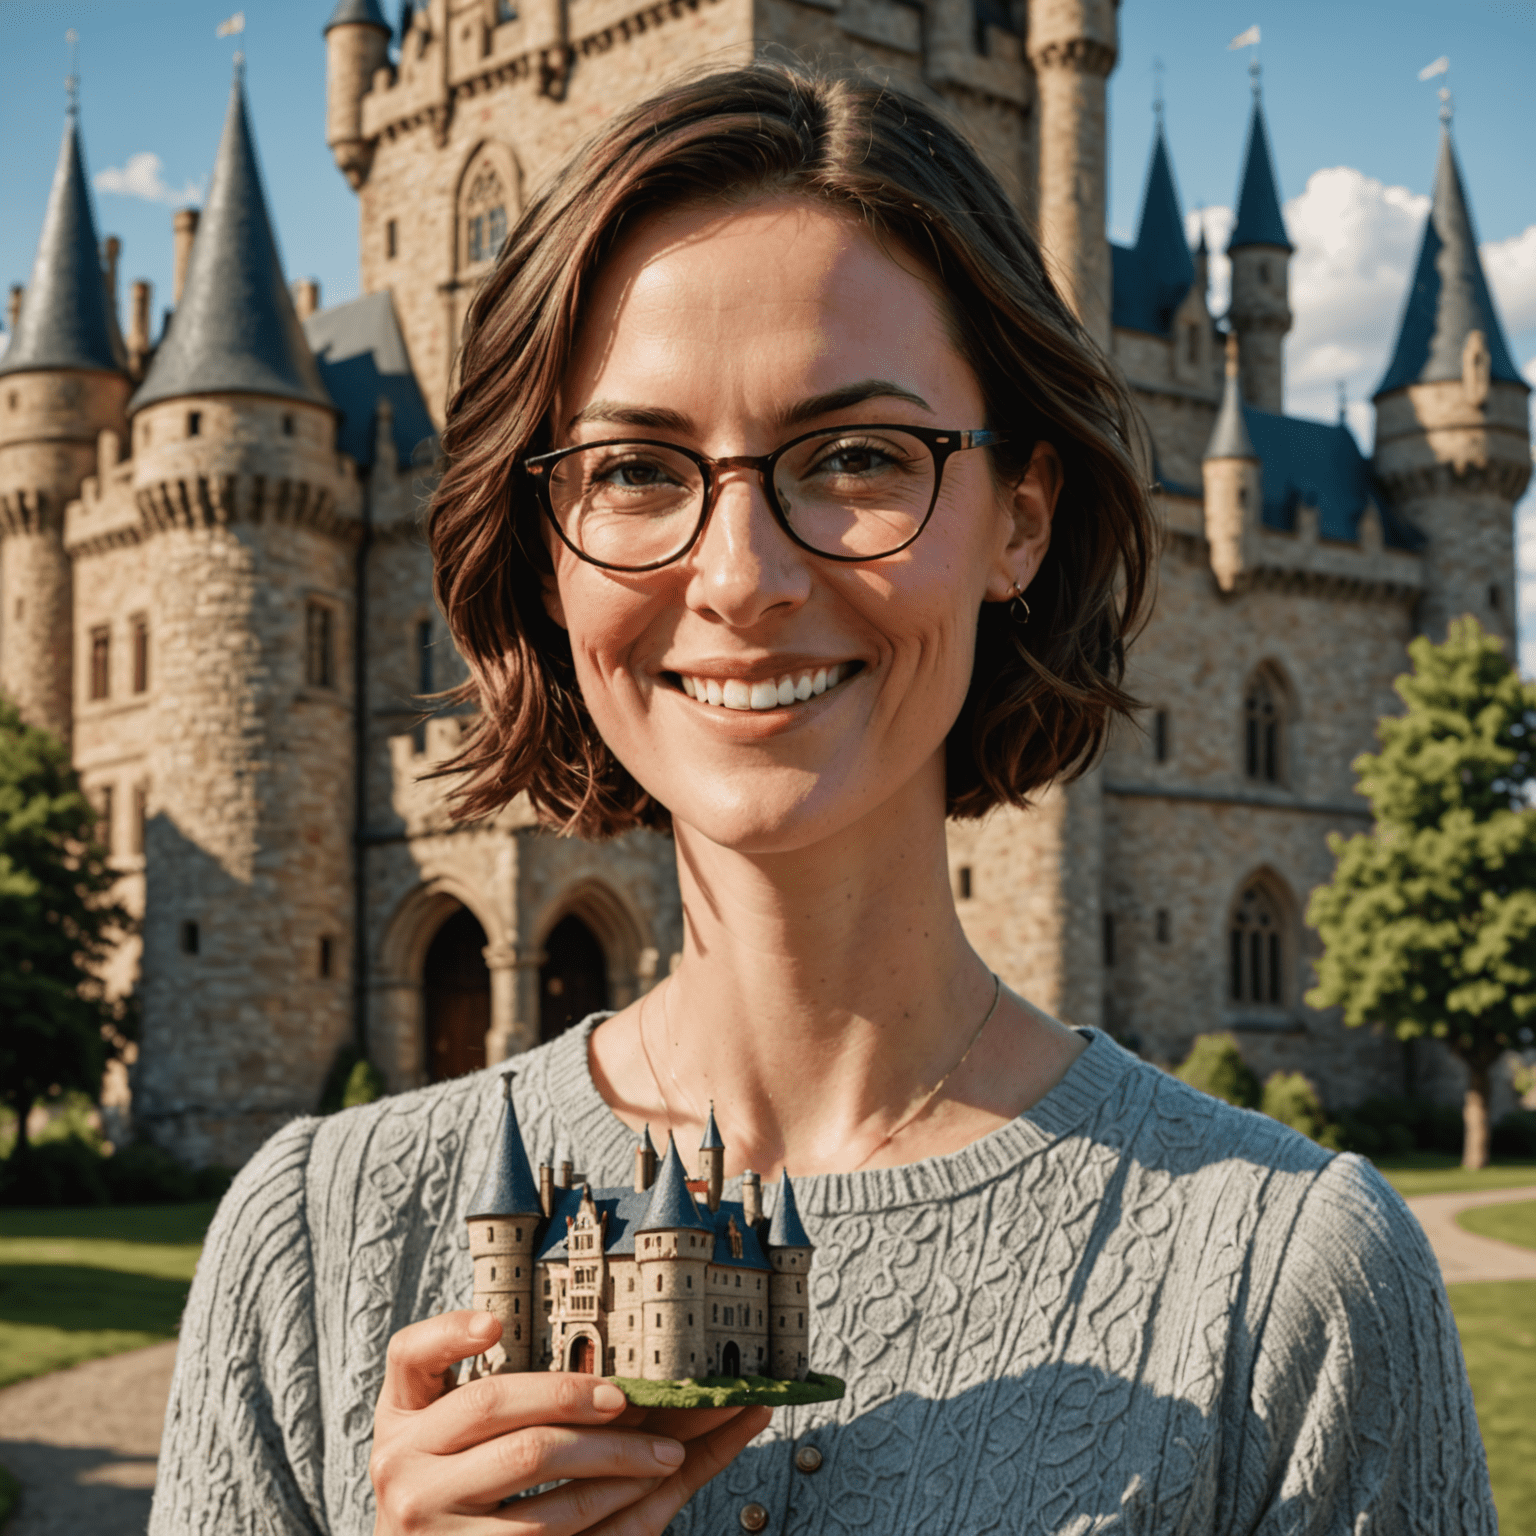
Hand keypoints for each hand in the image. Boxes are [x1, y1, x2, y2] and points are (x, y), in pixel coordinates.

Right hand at [371, 1311, 771, 1532]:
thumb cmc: (446, 1487)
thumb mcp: (437, 1434)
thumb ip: (477, 1388)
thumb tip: (533, 1334)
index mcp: (400, 1417)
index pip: (411, 1355)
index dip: (450, 1332)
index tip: (494, 1323)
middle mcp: (402, 1463)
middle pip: (493, 1402)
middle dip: (570, 1393)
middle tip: (628, 1397)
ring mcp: (428, 1517)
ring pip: (530, 1464)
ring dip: (610, 1456)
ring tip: (664, 1451)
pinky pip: (545, 1530)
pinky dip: (603, 1505)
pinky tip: (639, 1493)